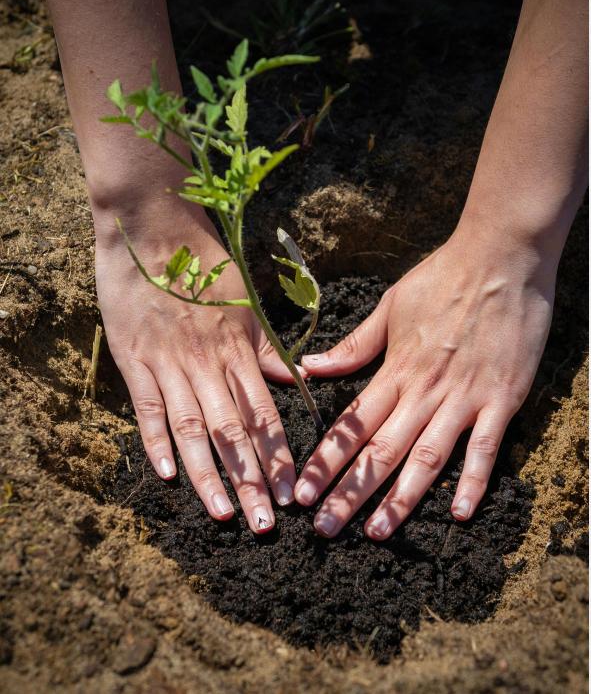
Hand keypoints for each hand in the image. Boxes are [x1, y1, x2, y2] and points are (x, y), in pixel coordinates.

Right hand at [96, 204, 297, 532]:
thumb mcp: (246, 303)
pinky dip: (155, 442)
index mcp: (239, 351)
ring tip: (225, 513)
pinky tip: (168, 476)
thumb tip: (296, 382)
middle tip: (265, 523)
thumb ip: (266, 348)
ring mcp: (168, 363)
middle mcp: (207, 364)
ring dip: (209, 475)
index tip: (291, 492)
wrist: (152, 228)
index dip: (279, 456)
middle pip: (234, 432)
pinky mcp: (132, 359)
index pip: (265, 415)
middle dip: (251, 480)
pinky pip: (146, 407)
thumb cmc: (207, 264)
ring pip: (192, 429)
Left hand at [293, 226, 557, 538]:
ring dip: (400, 499)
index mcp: (396, 369)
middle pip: (380, 451)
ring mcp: (465, 397)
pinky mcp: (502, 399)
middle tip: (324, 530)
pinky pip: (485, 448)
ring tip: (377, 533)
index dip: (325, 462)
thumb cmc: (446, 276)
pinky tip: (460, 513)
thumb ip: (355, 344)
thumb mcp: (392, 305)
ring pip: (426, 458)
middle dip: (349, 493)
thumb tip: (310, 367)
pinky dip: (472, 481)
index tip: (301, 494)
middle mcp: (425, 390)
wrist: (502, 258)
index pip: (352, 424)